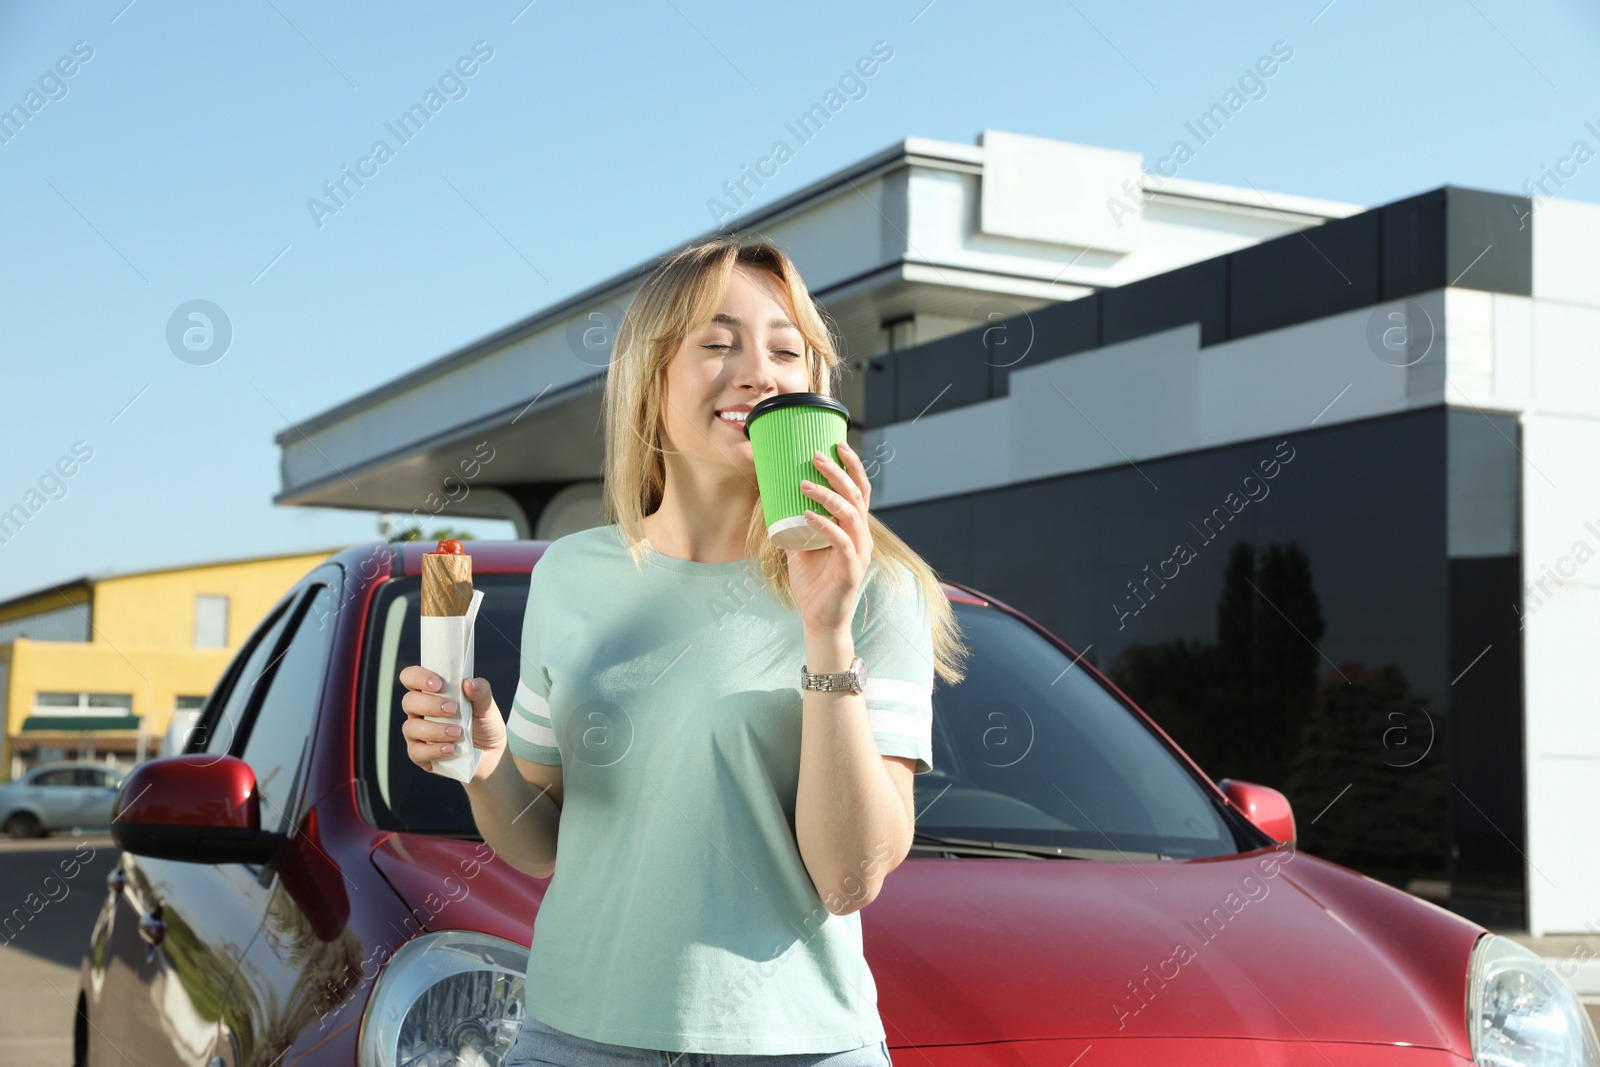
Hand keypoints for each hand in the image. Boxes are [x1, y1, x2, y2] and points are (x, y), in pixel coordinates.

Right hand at [398, 667, 504, 782]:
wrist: (491, 753)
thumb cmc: (483, 723)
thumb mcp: (487, 705)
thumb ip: (480, 691)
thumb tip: (468, 682)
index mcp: (431, 693)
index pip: (411, 677)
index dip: (418, 677)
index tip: (438, 684)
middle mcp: (419, 711)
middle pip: (408, 701)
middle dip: (430, 705)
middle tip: (453, 710)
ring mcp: (417, 734)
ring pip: (411, 728)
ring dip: (434, 730)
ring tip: (457, 733)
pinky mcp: (420, 755)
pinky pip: (416, 752)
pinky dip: (433, 750)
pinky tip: (450, 748)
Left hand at [788, 440, 873, 634]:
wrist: (819, 619)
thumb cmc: (813, 581)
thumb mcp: (802, 545)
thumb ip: (795, 523)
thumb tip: (773, 497)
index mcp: (855, 527)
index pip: (860, 490)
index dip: (852, 466)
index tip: (837, 444)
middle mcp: (862, 536)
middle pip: (858, 496)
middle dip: (838, 472)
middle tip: (817, 456)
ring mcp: (859, 552)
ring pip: (851, 514)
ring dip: (828, 495)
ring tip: (804, 485)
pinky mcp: (851, 569)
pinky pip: (841, 542)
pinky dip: (825, 526)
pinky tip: (807, 515)